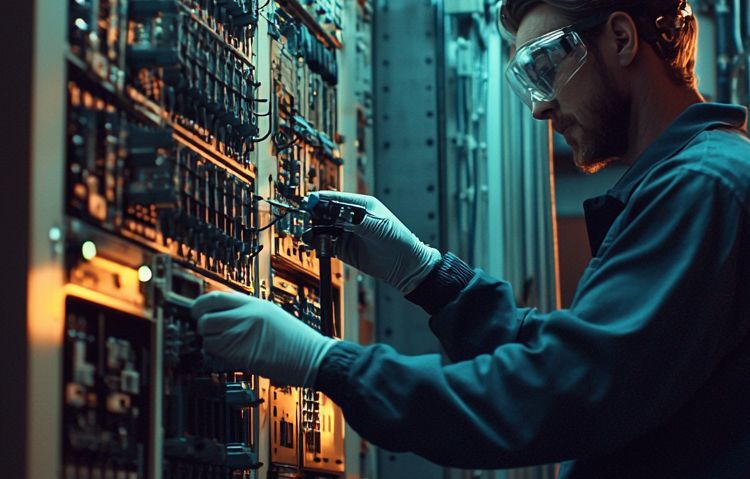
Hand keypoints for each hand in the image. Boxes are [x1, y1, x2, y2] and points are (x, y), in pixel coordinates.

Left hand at [191, 292, 336, 386]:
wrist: (312, 356)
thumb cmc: (294, 339)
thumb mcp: (270, 314)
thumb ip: (245, 311)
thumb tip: (220, 313)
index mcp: (253, 303)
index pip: (214, 297)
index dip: (199, 305)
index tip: (197, 312)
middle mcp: (246, 316)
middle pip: (205, 316)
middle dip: (201, 326)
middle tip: (206, 331)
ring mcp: (244, 335)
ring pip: (207, 337)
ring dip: (208, 342)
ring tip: (221, 346)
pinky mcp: (243, 354)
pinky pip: (217, 354)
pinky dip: (216, 356)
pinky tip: (227, 356)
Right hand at [306, 191, 440, 293]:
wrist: (404, 266)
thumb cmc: (398, 240)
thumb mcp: (377, 226)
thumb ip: (356, 219)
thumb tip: (336, 212)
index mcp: (360, 205)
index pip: (336, 198)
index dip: (321, 199)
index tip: (309, 202)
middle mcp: (350, 218)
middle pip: (325, 212)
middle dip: (314, 214)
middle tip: (305, 218)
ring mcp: (346, 233)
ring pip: (323, 228)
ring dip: (314, 230)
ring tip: (308, 234)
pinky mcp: (343, 248)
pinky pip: (326, 244)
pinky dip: (318, 244)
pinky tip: (313, 244)